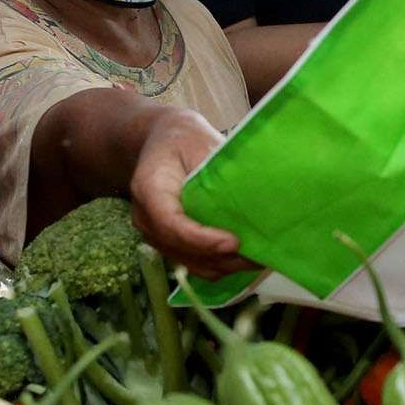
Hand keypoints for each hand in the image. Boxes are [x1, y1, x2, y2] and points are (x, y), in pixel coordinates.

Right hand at [128, 109, 248, 280]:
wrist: (160, 142)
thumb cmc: (183, 139)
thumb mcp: (199, 142)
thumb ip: (216, 171)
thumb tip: (252, 196)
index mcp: (149, 188)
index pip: (171, 224)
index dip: (202, 239)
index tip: (234, 242)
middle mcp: (146, 217)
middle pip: (182, 250)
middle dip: (221, 257)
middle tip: (259, 254)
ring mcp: (154, 233)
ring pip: (189, 262)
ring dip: (223, 265)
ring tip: (258, 258)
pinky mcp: (168, 242)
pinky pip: (192, 262)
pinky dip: (218, 264)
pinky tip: (245, 257)